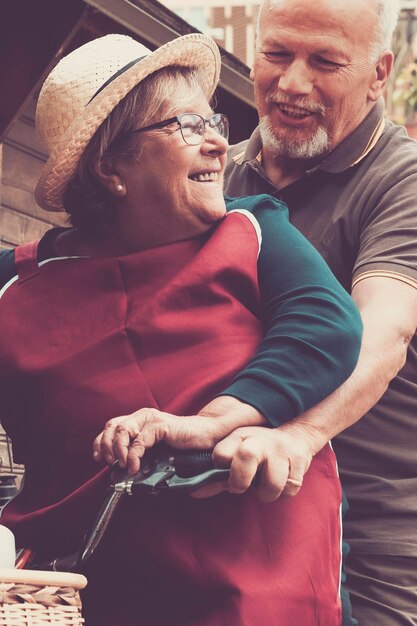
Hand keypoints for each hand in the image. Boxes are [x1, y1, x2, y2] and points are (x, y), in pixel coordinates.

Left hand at [92, 397, 266, 474]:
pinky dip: (133, 455)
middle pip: (113, 426)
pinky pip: (140, 440)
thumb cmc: (181, 446)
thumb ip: (138, 452)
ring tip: (122, 465)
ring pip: (122, 430)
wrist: (205, 438)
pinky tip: (134, 466)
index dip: (101, 442)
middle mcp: (143, 416)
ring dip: (118, 451)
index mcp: (139, 420)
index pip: (111, 426)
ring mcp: (152, 419)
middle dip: (107, 447)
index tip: (100, 458)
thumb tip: (119, 470)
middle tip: (111, 463)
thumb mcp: (154, 450)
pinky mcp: (161, 425)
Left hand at [193, 423, 315, 501]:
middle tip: (242, 485)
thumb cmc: (258, 448)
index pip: (221, 454)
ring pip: (272, 485)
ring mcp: (281, 452)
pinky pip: (289, 490)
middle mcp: (260, 441)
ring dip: (266, 492)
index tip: (224, 472)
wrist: (295, 437)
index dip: (219, 466)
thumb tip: (194, 492)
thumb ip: (216, 470)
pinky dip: (283, 492)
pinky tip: (280, 481)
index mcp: (240, 437)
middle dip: (241, 480)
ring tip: (264, 484)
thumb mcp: (236, 450)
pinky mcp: (299, 464)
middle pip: (247, 456)